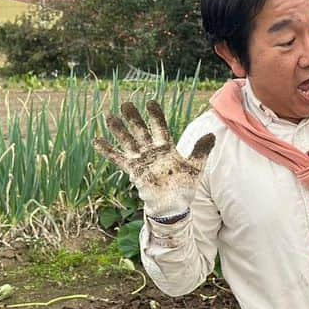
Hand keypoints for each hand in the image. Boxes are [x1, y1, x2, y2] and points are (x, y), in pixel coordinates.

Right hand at [94, 101, 214, 218]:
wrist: (173, 206)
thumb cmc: (184, 187)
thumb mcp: (195, 167)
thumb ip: (200, 150)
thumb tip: (212, 134)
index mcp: (166, 148)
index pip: (160, 127)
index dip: (155, 115)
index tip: (150, 102)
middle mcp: (152, 151)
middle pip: (141, 131)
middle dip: (134, 118)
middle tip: (126, 104)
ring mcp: (141, 160)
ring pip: (128, 141)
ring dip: (119, 130)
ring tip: (109, 116)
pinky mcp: (133, 170)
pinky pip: (118, 158)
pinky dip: (108, 151)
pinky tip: (97, 141)